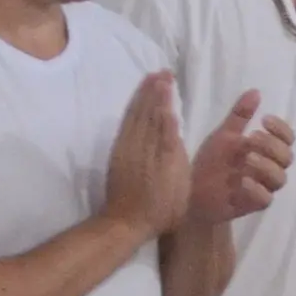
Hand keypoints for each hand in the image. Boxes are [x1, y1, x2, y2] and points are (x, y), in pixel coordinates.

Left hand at [101, 74, 195, 239]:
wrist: (128, 223)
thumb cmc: (161, 208)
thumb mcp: (176, 178)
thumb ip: (173, 145)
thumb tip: (169, 116)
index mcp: (158, 148)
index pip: (160, 114)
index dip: (163, 95)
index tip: (166, 77)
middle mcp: (141, 144)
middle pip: (146, 111)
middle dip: (153, 90)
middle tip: (160, 72)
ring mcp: (127, 149)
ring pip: (135, 116)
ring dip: (141, 97)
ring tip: (148, 81)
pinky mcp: (119, 156)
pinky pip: (126, 127)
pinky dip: (132, 113)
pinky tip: (136, 107)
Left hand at [186, 92, 290, 226]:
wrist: (192, 191)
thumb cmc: (211, 162)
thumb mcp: (223, 135)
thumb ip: (240, 116)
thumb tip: (256, 91)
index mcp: (265, 150)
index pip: (287, 138)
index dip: (281, 129)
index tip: (265, 120)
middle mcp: (269, 168)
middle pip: (287, 157)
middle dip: (273, 146)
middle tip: (253, 138)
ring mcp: (263, 187)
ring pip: (280, 178)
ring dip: (266, 166)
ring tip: (247, 158)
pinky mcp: (254, 204)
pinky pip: (265, 199)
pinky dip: (257, 189)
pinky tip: (242, 181)